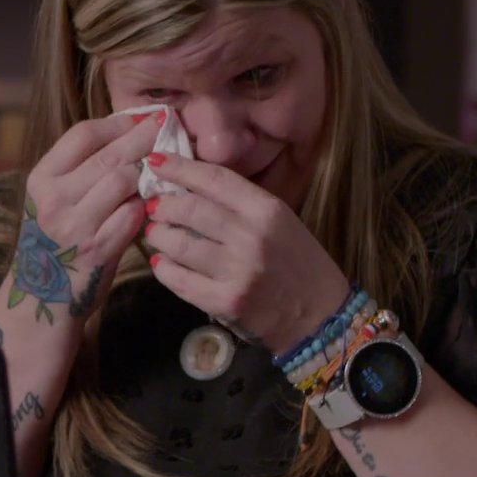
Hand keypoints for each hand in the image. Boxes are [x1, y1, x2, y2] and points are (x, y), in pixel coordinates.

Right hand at [4, 110, 162, 323]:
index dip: (116, 123)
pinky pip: (133, 214)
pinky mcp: (99, 249)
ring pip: (124, 180)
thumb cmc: (54, 241)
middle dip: (143, 137)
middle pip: (108, 155)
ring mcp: (76, 225)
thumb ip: (79, 170)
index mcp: (41, 179)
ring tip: (161, 167)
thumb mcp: (52, 199)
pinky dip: (146, 205)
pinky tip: (154, 201)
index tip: (141, 118)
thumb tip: (126, 133)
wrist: (42, 296)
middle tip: (166, 126)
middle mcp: (54, 199)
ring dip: (147, 172)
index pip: (82, 135)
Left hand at [141, 153, 351, 353]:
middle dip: (162, 204)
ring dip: (159, 235)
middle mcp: (251, 236)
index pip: (214, 179)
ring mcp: (237, 271)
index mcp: (267, 210)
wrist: (321, 315)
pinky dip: (164, 268)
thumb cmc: (300, 263)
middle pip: (189, 209)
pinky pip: (178, 279)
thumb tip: (191, 186)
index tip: (156, 160)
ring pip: (178, 243)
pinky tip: (162, 262)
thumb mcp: (280, 221)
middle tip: (155, 206)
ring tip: (157, 233)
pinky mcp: (225, 301)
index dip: (179, 167)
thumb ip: (241, 203)